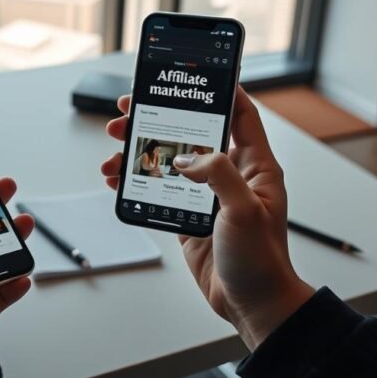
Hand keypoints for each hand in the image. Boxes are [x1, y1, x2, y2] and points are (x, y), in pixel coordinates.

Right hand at [100, 88, 314, 349]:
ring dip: (139, 148)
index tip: (195, 73)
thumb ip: (218, 175)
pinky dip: (134, 180)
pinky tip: (116, 175)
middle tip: (128, 108)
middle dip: (158, 117)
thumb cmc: (262, 261)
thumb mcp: (244, 211)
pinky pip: (157, 188)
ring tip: (113, 143)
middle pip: (191, 132)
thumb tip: (186, 157)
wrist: (252, 305)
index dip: (222, 89)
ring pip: (167, 158)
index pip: (240, 115)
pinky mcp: (188, 216)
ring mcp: (207, 196)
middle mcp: (231, 175)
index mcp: (255, 167)